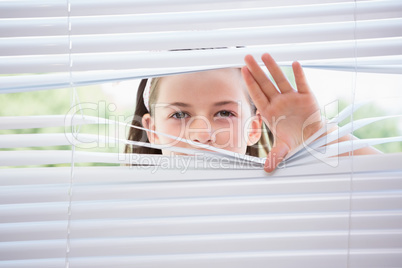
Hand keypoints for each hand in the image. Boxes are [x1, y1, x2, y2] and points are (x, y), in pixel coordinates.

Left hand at [242, 53, 322, 172]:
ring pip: (281, 80)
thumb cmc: (295, 139)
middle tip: (247, 57)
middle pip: (265, 84)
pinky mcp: (306, 97)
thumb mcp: (284, 148)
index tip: (243, 71)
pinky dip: (299, 75)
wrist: (313, 138)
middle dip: (256, 71)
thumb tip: (267, 169)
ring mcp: (292, 98)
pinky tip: (294, 63)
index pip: (258, 95)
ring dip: (274, 68)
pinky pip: (302, 84)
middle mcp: (279, 102)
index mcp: (270, 112)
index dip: (251, 83)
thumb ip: (275, 156)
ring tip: (265, 55)